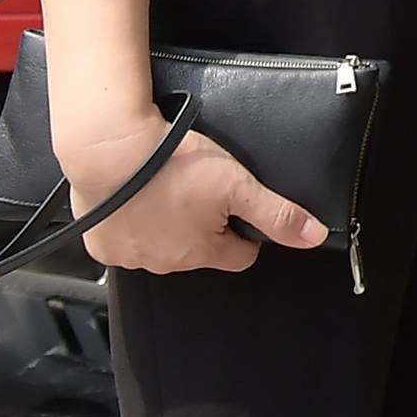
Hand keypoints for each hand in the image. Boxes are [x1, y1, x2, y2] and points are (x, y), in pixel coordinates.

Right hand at [59, 112, 327, 275]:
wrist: (110, 152)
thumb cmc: (175, 165)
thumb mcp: (237, 184)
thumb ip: (277, 213)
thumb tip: (316, 236)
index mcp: (201, 253)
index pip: (240, 255)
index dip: (244, 231)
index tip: (237, 206)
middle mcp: (165, 264)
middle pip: (199, 251)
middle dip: (204, 226)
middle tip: (200, 189)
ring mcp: (130, 258)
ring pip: (161, 246)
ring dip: (167, 225)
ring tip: (168, 188)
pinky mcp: (100, 247)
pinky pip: (125, 241)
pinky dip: (133, 224)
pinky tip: (137, 198)